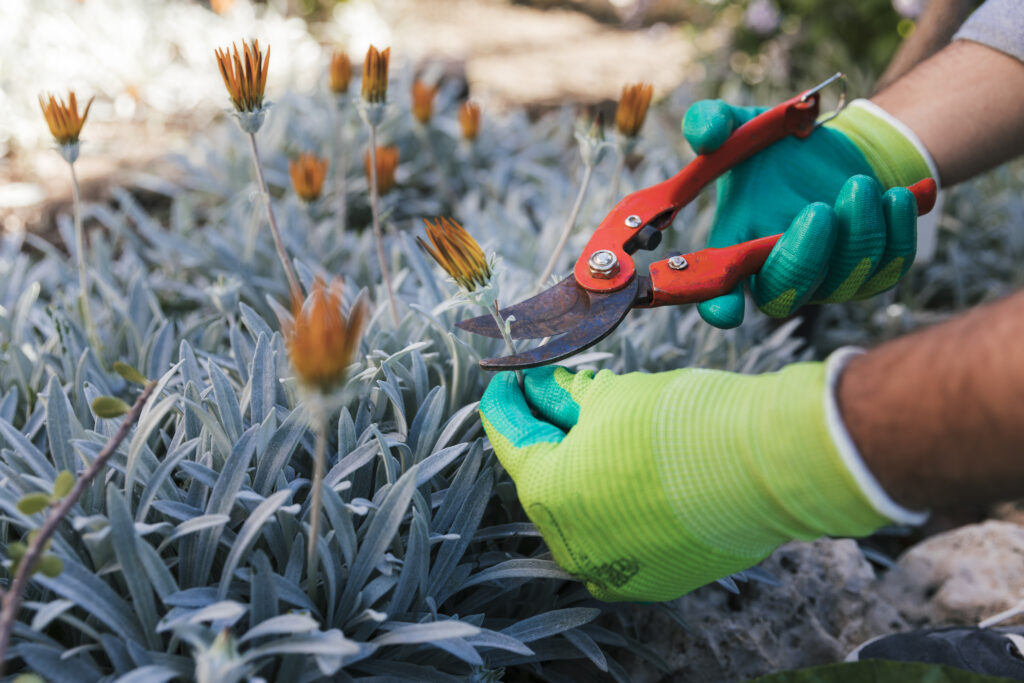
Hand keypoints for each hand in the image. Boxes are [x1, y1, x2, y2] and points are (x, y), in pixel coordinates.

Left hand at [479, 363, 895, 601]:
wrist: (767, 466)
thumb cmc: (682, 423)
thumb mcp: (611, 395)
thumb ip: (566, 398)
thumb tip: (546, 391)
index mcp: (548, 494)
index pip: (512, 441)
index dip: (508, 405)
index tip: (508, 384)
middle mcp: (573, 544)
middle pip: (547, 479)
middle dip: (549, 434)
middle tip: (550, 396)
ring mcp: (616, 569)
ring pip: (585, 512)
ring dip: (585, 469)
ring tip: (597, 428)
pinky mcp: (658, 579)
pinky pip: (622, 536)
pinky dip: (618, 502)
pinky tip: (630, 470)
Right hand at [682, 99, 932, 327]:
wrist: (839, 152)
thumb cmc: (779, 149)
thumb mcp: (741, 126)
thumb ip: (711, 122)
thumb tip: (705, 135)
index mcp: (735, 251)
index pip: (719, 295)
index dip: (720, 307)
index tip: (726, 307)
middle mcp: (777, 276)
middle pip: (784, 298)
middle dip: (802, 259)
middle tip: (819, 208)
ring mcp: (827, 282)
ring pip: (844, 282)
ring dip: (857, 233)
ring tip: (859, 183)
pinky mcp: (871, 273)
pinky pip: (889, 268)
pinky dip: (894, 233)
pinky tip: (894, 196)